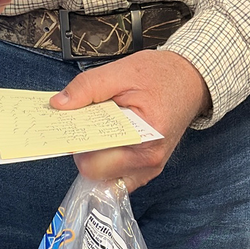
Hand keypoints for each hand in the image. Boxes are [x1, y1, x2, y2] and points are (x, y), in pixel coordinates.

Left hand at [51, 48, 209, 188]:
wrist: (190, 80)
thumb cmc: (161, 75)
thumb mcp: (121, 71)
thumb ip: (87, 87)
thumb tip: (59, 105)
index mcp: (145, 138)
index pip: (94, 161)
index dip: (76, 143)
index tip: (66, 127)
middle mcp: (149, 161)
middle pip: (95, 172)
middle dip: (83, 149)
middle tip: (85, 122)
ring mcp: (149, 169)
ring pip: (103, 177)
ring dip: (94, 155)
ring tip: (99, 129)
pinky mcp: (147, 169)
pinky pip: (116, 176)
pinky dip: (106, 160)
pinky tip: (107, 139)